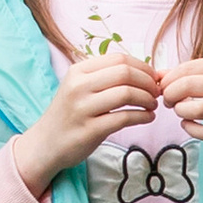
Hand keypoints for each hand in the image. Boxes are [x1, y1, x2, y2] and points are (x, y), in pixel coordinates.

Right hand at [6, 46, 161, 191]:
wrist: (46, 144)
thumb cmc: (69, 114)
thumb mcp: (80, 88)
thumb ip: (107, 78)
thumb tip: (147, 72)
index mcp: (78, 71)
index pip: (119, 59)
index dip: (142, 67)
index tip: (152, 77)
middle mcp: (79, 86)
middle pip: (125, 73)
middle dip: (147, 82)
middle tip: (156, 92)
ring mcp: (83, 108)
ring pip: (127, 93)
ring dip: (147, 99)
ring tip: (152, 105)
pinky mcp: (90, 130)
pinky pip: (124, 117)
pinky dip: (142, 116)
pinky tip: (147, 117)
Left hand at [153, 55, 202, 159]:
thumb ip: (193, 73)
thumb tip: (157, 76)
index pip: (189, 68)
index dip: (169, 78)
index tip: (163, 86)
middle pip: (189, 86)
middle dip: (170, 94)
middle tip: (167, 100)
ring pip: (197, 109)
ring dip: (180, 111)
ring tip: (180, 111)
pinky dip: (191, 129)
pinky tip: (188, 124)